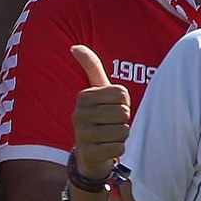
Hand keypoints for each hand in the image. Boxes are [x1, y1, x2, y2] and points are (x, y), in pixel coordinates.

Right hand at [70, 46, 129, 181]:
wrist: (90, 154)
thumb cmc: (100, 118)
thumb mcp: (97, 92)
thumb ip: (91, 68)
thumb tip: (75, 46)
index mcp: (84, 96)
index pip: (122, 93)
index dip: (124, 103)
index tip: (112, 108)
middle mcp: (79, 113)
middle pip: (123, 112)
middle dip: (123, 120)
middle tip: (111, 124)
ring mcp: (82, 134)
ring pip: (123, 130)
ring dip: (122, 135)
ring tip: (109, 136)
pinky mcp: (89, 152)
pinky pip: (119, 147)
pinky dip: (119, 148)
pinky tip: (107, 148)